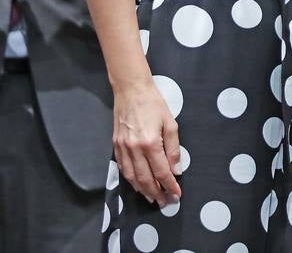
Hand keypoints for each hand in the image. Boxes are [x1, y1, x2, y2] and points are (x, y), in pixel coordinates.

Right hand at [113, 78, 181, 206]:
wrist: (131, 90)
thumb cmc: (154, 104)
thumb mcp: (171, 123)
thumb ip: (173, 149)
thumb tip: (176, 170)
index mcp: (150, 142)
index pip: (162, 171)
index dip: (170, 185)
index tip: (176, 195)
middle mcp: (134, 148)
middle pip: (145, 179)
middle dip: (156, 192)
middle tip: (165, 202)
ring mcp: (122, 148)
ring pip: (132, 177)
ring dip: (142, 190)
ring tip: (152, 197)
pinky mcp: (115, 145)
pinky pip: (123, 168)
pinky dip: (130, 179)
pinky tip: (137, 184)